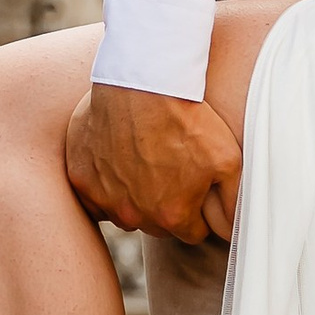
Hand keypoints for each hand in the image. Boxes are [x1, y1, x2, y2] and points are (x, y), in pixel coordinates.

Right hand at [65, 82, 243, 244]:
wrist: (144, 83)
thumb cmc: (188, 118)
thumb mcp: (228, 159)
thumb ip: (232, 202)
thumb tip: (233, 231)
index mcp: (171, 215)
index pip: (190, 232)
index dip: (196, 210)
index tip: (195, 188)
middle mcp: (133, 215)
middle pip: (156, 224)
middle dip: (166, 205)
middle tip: (171, 170)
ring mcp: (104, 197)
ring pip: (124, 212)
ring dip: (134, 197)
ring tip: (145, 162)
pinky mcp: (81, 177)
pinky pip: (94, 197)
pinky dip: (105, 185)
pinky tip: (117, 160)